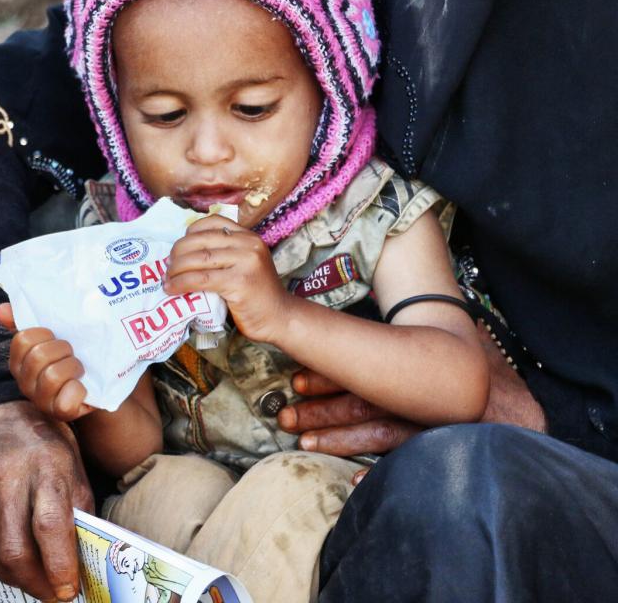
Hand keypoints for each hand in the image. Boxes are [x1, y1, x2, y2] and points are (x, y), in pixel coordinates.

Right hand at [0, 302, 94, 420]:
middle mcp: (25, 382)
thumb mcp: (51, 336)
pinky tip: (83, 387)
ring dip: (73, 366)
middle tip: (72, 353)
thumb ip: (26, 320)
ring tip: (80, 369)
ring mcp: (41, 400)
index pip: (23, 339)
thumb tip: (0, 309)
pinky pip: (66, 401)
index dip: (45, 334)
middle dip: (62, 349)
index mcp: (20, 361)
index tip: (57, 336)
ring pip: (52, 376)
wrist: (99, 383)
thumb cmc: (69, 355)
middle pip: (38, 356)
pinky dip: (79, 391)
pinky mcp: (60, 413)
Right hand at [0, 399, 93, 600]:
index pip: (51, 525)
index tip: (67, 592)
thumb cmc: (44, 441)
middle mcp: (9, 465)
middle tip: (49, 593)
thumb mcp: (72, 462)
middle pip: (14, 546)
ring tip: (27, 576)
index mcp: (48, 460)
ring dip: (9, 573)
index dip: (59, 566)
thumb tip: (84, 558)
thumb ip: (77, 505)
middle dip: (34, 581)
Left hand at [163, 215, 290, 341]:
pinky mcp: (239, 282)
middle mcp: (248, 244)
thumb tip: (185, 253)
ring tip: (167, 279)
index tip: (179, 248)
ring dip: (175, 269)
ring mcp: (245, 262)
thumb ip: (225, 254)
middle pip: (201, 240)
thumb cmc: (257, 295)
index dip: (190, 233)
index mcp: (249, 236)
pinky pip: (201, 279)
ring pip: (198, 258)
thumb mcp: (246, 264)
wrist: (280, 318)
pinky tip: (172, 289)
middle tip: (167, 267)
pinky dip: (181, 283)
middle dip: (177, 252)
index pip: (213, 222)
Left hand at [278, 321, 546, 477]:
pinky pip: (407, 460)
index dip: (331, 376)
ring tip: (305, 444)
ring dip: (339, 438)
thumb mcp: (446, 343)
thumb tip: (351, 328)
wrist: (524, 412)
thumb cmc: (477, 372)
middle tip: (287, 417)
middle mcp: (421, 395)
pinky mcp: (443, 449)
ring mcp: (432, 424)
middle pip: (366, 401)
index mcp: (415, 366)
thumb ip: (409, 339)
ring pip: (379, 431)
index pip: (367, 370)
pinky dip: (381, 472)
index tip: (298, 380)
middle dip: (324, 409)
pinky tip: (356, 480)